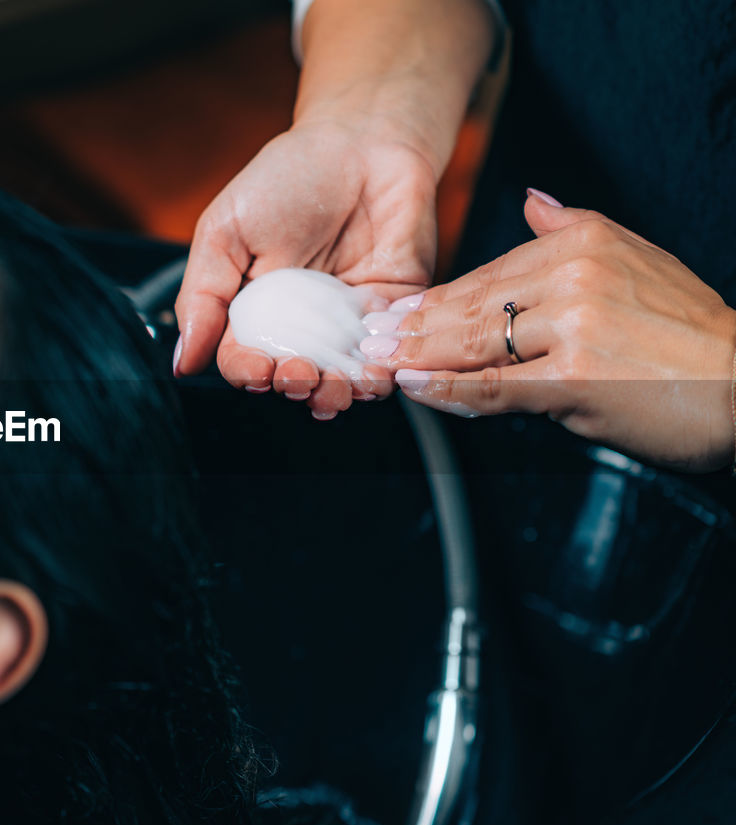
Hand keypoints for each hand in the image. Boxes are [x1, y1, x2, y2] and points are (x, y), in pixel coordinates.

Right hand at [173, 115, 435, 418]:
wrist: (363, 140)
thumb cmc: (286, 177)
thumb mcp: (224, 231)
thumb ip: (202, 297)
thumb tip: (182, 362)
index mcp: (253, 311)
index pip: (243, 361)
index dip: (248, 374)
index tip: (257, 369)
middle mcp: (299, 325)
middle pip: (292, 379)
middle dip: (295, 387)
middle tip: (299, 375)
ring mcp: (346, 323)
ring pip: (340, 379)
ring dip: (337, 393)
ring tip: (336, 387)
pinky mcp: (392, 311)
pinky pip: (388, 355)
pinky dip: (381, 373)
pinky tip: (374, 371)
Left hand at [361, 191, 735, 471]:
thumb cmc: (689, 332)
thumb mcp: (637, 256)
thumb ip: (575, 227)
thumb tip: (532, 199)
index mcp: (583, 242)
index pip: (491, 273)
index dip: (437, 297)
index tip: (398, 312)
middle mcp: (574, 274)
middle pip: (473, 304)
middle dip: (414, 326)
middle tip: (371, 339)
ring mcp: (572, 325)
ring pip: (474, 342)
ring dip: (418, 355)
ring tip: (381, 363)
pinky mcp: (573, 376)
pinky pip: (494, 386)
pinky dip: (449, 389)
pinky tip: (417, 388)